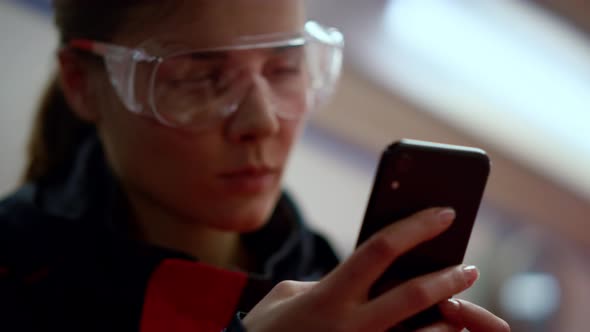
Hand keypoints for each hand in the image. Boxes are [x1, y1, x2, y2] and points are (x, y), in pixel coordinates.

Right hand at [243, 208, 507, 330]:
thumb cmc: (270, 330)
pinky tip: (438, 330)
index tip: (445, 213)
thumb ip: (327, 281)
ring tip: (458, 309)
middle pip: (412, 293)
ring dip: (450, 319)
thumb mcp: (289, 295)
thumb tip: (363, 275)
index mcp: (329, 294)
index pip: (380, 248)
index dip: (416, 226)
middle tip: (469, 267)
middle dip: (448, 278)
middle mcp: (350, 325)